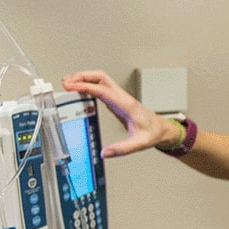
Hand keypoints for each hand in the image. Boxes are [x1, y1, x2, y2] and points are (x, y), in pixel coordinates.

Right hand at [61, 70, 177, 157]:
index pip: (103, 90)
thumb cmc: (153, 133)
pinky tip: (79, 90)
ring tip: (69, 83)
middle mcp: (122, 98)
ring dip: (85, 78)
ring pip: (101, 79)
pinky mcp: (117, 100)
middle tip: (66, 82)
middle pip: (101, 77)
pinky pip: (101, 87)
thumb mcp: (140, 143)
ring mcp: (119, 97)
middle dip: (82, 76)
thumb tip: (104, 153)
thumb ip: (122, 149)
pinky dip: (89, 85)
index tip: (71, 86)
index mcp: (126, 105)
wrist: (162, 129)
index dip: (85, 86)